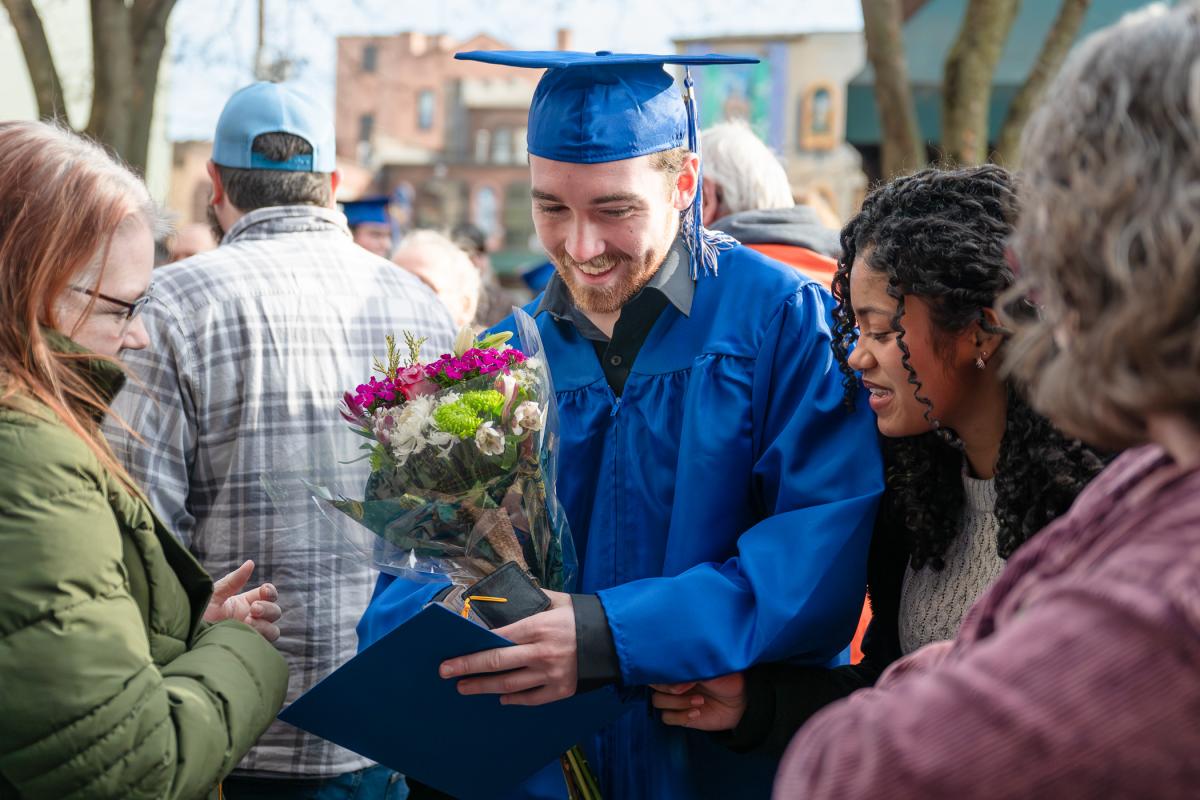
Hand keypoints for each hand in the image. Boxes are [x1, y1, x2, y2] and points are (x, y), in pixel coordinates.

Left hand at [203, 559, 281, 641]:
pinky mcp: (247, 648)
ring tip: (248, 622)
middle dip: (267, 608)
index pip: (267, 595)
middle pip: (274, 612)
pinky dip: (261, 636)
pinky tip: (247, 632)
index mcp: (243, 603)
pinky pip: (265, 643)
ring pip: (273, 630)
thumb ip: (233, 581)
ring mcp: (250, 635)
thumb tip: (250, 563)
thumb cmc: (197, 616)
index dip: (270, 591)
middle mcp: (249, 619)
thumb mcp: (214, 595)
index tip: (264, 591)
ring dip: (265, 624)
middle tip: (253, 608)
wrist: (187, 638)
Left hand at [440, 589, 576, 705]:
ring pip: (509, 684)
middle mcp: (541, 652)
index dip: (473, 645)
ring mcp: (550, 674)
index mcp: (538, 627)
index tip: (454, 650)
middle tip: (446, 672)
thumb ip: (532, 600)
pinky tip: (500, 696)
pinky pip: (530, 698)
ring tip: (464, 687)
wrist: (616, 638)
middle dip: (467, 667)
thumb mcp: (558, 601)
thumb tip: (505, 601)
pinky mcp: (561, 690)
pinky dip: (512, 699)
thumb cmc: (583, 616)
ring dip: (483, 686)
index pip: (497, 637)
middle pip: (496, 662)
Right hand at [651, 673, 747, 730]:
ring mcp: (676, 700)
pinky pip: (666, 717)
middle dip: (667, 688)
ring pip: (658, 701)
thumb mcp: (712, 670)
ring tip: (700, 701)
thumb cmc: (728, 679)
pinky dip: (680, 716)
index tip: (683, 679)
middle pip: (653, 685)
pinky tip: (697, 713)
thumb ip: (691, 673)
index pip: (656, 668)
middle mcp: (674, 683)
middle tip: (686, 689)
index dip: (664, 675)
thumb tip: (676, 685)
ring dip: (677, 702)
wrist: (741, 701)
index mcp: (679, 668)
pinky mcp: (680, 716)